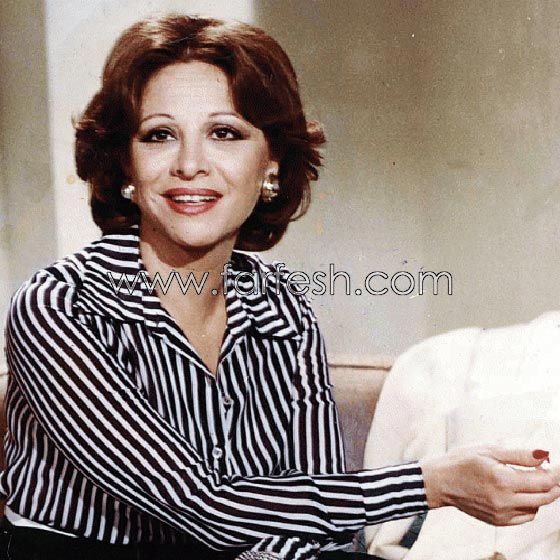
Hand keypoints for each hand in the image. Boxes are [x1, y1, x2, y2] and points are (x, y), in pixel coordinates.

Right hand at [420, 446, 559, 525]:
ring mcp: (502, 513)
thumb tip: (544, 454)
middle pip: (544, 496)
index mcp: (503, 480)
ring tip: (531, 478)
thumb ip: (519, 454)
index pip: (543, 481)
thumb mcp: (488, 450)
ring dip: (541, 494)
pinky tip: (520, 492)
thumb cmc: (460, 461)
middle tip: (550, 471)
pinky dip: (530, 505)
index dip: (556, 474)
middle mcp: (504, 501)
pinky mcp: (498, 521)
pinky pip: (525, 516)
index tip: (559, 466)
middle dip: (553, 484)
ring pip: (536, 507)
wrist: (439, 481)